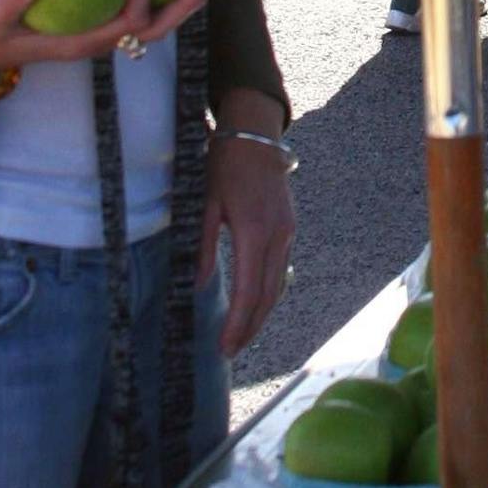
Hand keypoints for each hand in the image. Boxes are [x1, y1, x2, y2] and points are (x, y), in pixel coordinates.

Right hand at [0, 0, 219, 77]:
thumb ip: (7, 2)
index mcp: (84, 43)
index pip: (128, 18)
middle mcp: (101, 42)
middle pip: (157, 27)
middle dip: (187, 3)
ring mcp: (103, 36)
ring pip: (155, 22)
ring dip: (184, 0)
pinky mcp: (100, 25)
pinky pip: (139, 9)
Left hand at [201, 92, 296, 356]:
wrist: (254, 135)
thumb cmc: (223, 165)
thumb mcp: (203, 202)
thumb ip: (202, 245)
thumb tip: (199, 286)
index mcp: (254, 231)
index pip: (249, 291)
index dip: (238, 323)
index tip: (224, 347)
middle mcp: (276, 236)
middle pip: (268, 295)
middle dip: (251, 327)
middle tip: (231, 352)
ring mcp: (286, 232)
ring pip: (277, 285)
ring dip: (261, 314)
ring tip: (242, 336)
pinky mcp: (288, 227)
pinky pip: (279, 269)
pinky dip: (267, 293)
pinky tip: (255, 304)